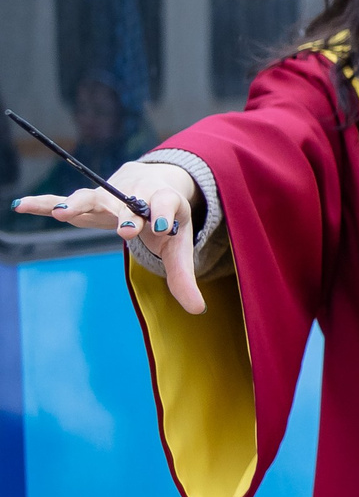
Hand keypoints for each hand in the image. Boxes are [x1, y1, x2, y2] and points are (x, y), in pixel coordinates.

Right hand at [14, 162, 205, 312]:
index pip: (165, 204)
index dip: (164, 216)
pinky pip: (62, 200)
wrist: (150, 186)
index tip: (164, 228)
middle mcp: (135, 195)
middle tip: (124, 230)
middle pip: (128, 203)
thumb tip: (198, 310)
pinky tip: (21, 206)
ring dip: (79, 204)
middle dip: (126, 216)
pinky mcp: (89, 201)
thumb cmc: (165, 221)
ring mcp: (109, 196)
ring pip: (92, 198)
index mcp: (164, 201)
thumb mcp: (178, 245)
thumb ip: (183, 275)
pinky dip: (43, 203)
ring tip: (63, 214)